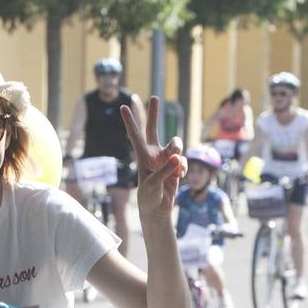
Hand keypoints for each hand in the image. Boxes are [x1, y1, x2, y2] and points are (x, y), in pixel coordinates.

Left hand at [120, 96, 185, 223]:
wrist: (158, 210)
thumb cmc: (149, 198)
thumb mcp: (154, 185)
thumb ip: (165, 170)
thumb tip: (177, 157)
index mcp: (143, 157)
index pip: (135, 135)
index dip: (130, 121)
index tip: (123, 106)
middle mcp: (153, 154)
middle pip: (153, 128)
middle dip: (154, 113)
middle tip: (154, 97)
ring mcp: (165, 158)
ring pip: (176, 144)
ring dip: (178, 149)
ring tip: (177, 165)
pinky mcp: (176, 165)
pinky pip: (184, 160)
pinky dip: (184, 168)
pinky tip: (180, 177)